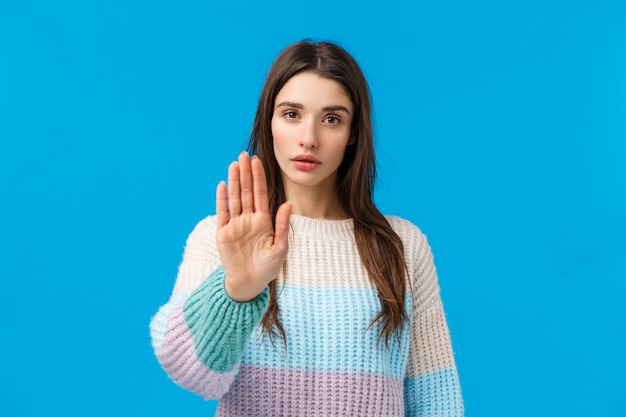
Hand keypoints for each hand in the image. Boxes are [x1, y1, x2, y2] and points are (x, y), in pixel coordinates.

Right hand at [216, 152, 290, 301]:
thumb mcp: (280, 247)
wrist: (249, 283)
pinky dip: (222, 199)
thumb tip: (288, 203)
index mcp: (264, 221)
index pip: (261, 194)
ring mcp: (235, 225)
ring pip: (235, 198)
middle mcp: (249, 219)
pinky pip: (223, 213)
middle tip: (244, 155)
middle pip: (247, 191)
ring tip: (234, 164)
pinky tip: (223, 185)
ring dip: (234, 181)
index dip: (259, 177)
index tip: (258, 161)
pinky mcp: (223, 233)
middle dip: (246, 173)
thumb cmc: (268, 268)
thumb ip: (283, 225)